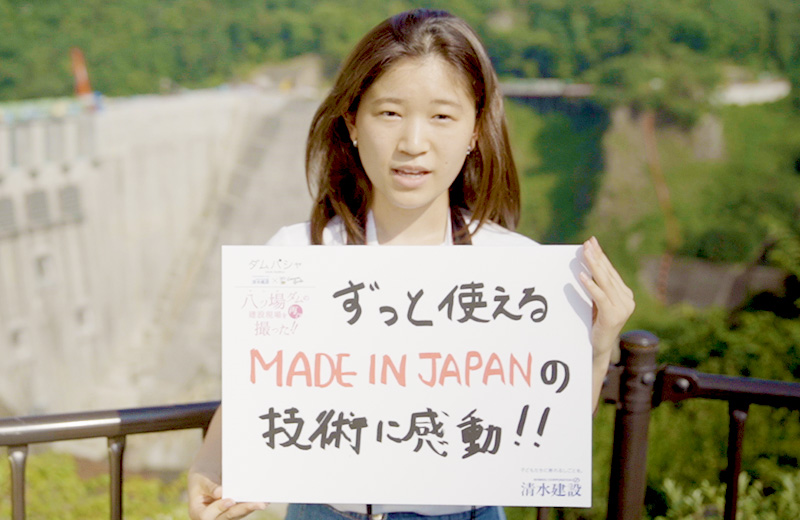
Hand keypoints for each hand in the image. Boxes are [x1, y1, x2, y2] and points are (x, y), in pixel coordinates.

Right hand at [188, 471, 267, 519]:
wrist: (204, 482)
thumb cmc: (201, 480)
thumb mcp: (201, 481)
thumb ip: (210, 487)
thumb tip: (220, 493)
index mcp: (198, 513)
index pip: (208, 515)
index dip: (220, 507)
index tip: (231, 500)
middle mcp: (211, 519)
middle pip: (227, 516)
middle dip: (243, 509)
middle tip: (258, 504)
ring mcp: (223, 517)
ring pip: (238, 515)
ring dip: (251, 508)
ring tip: (263, 502)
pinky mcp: (232, 514)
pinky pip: (242, 511)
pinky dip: (252, 505)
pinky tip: (263, 501)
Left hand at [579, 237, 634, 405]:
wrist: (599, 348)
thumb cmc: (595, 323)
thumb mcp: (597, 302)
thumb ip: (597, 287)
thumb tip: (585, 264)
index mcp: (625, 294)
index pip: (610, 271)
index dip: (601, 256)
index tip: (592, 242)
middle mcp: (627, 300)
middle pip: (608, 274)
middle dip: (596, 257)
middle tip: (587, 243)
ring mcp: (622, 308)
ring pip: (605, 283)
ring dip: (594, 266)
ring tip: (585, 254)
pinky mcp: (613, 316)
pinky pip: (600, 297)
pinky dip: (591, 286)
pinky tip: (582, 276)